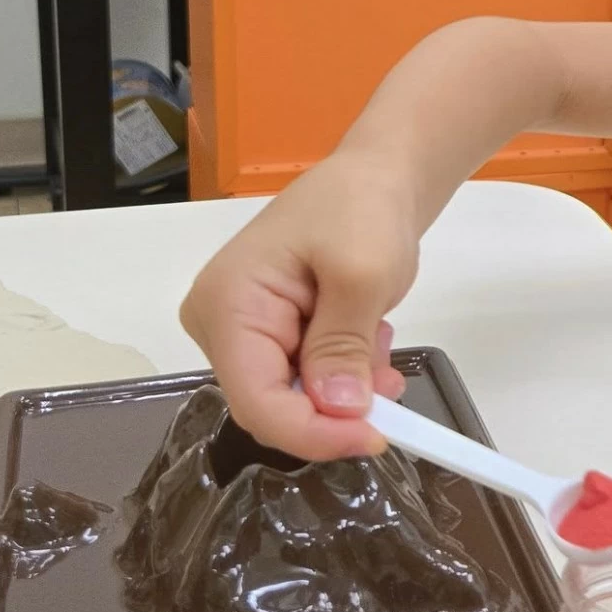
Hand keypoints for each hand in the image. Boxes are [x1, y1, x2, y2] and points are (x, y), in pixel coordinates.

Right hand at [178, 155, 417, 458]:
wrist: (374, 176)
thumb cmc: (361, 206)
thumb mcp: (361, 272)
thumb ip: (344, 345)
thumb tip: (339, 411)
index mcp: (226, 305)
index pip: (256, 401)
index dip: (313, 432)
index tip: (375, 435)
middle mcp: (221, 326)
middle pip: (273, 406)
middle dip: (336, 408)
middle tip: (390, 383)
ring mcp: (245, 333)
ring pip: (296, 400)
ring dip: (348, 387)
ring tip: (380, 338)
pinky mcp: (274, 337)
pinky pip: (308, 381)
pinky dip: (346, 373)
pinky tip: (368, 335)